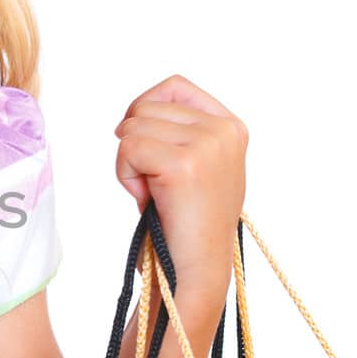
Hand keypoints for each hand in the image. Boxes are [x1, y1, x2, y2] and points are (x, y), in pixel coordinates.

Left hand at [114, 73, 246, 289]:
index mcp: (231, 127)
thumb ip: (177, 132)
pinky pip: (127, 148)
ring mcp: (207, 145)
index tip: (144, 144)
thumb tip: (131, 114)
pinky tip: (146, 199)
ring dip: (129, 163)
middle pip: (146, 107)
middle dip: (135, 144)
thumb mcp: (194, 166)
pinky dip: (125, 175)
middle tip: (154, 184)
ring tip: (153, 194)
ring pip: (133, 127)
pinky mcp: (183, 164)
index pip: (174, 87)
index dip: (145, 110)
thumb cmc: (185, 224)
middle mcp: (224, 131)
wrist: (194, 270)